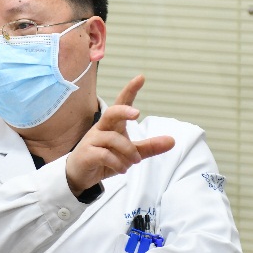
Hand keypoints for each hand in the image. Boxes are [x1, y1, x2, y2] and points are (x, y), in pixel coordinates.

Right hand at [64, 75, 174, 195]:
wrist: (81, 174)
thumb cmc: (105, 159)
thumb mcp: (129, 154)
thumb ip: (149, 147)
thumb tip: (172, 141)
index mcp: (112, 124)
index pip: (121, 103)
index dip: (130, 90)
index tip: (141, 78)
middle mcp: (101, 128)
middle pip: (111, 113)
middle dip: (123, 111)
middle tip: (137, 114)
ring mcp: (92, 140)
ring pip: (113, 139)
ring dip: (128, 151)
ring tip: (134, 161)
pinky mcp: (87, 154)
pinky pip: (105, 155)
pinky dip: (118, 163)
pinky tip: (123, 169)